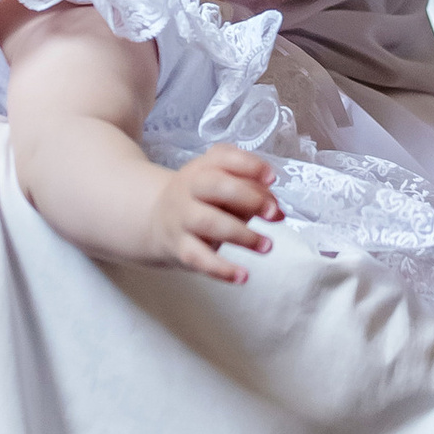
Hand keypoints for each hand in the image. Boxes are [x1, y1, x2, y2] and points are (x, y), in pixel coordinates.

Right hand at [145, 148, 279, 281]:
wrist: (156, 220)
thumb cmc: (203, 199)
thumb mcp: (222, 184)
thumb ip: (251, 190)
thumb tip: (277, 211)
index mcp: (203, 167)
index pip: (225, 157)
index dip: (250, 166)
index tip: (272, 178)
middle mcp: (189, 188)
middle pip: (216, 186)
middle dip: (250, 198)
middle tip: (273, 213)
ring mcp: (182, 217)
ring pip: (209, 223)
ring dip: (242, 235)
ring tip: (267, 245)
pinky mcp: (180, 247)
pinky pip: (199, 258)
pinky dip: (221, 269)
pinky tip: (242, 276)